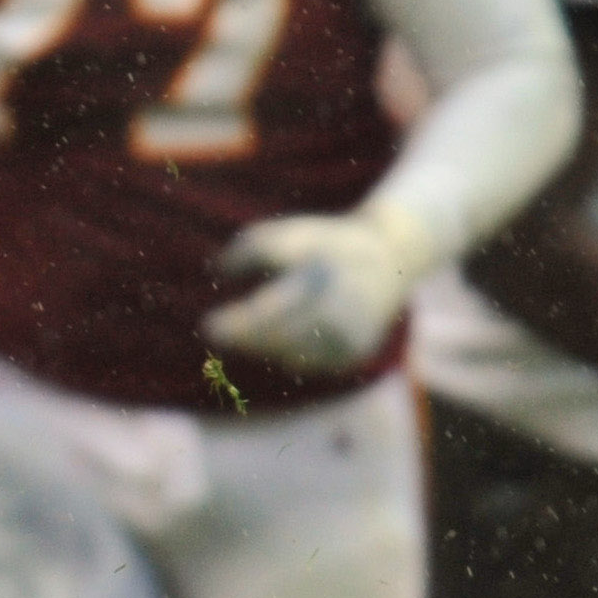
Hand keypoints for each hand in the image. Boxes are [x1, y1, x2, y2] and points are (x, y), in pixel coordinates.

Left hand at [205, 199, 432, 373]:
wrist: (389, 259)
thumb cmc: (324, 244)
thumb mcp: (287, 233)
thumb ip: (250, 251)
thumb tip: (219, 273)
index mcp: (321, 281)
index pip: (270, 314)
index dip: (237, 325)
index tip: (208, 326)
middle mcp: (339, 314)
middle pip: (277, 341)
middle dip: (244, 340)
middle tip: (217, 333)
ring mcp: (349, 338)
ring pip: (290, 358)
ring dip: (263, 348)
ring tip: (248, 330)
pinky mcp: (352, 356)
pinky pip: (308, 364)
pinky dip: (287, 354)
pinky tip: (278, 336)